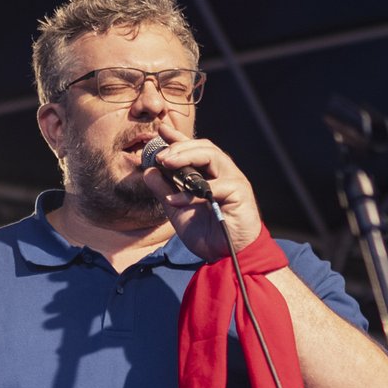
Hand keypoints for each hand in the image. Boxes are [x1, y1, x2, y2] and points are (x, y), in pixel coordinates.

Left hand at [140, 123, 262, 262]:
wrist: (225, 257)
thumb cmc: (207, 233)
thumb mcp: (177, 211)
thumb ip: (164, 190)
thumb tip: (148, 171)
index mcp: (209, 174)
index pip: (194, 149)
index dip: (178, 138)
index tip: (160, 130)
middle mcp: (223, 172)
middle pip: (204, 147)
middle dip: (179, 147)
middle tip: (158, 155)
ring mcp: (233, 180)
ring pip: (213, 155)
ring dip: (187, 157)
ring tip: (165, 162)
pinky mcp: (239, 193)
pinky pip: (214, 187)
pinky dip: (192, 193)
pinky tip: (175, 200)